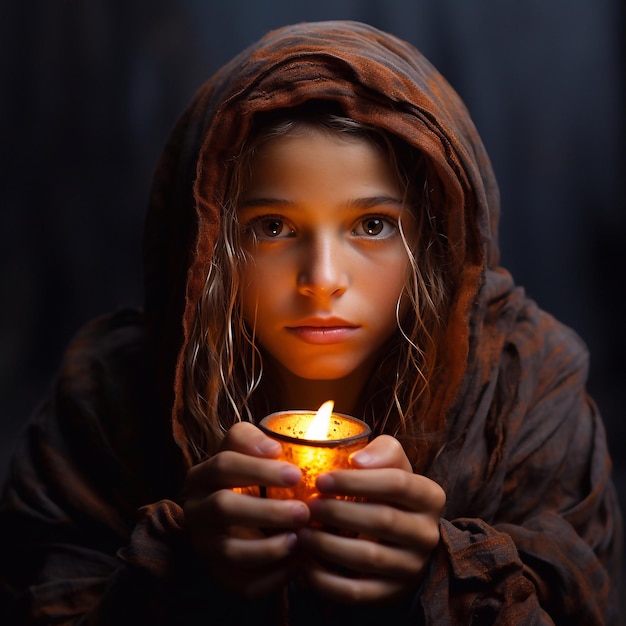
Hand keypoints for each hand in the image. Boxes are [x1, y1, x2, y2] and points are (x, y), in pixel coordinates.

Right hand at [183, 421, 309, 597]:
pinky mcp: (219, 574)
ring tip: (300, 540)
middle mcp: (197, 510)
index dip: (259, 469)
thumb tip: (272, 449)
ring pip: (230, 552)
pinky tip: (297, 563)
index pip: (223, 466)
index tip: (295, 474)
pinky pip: (243, 584)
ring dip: (270, 548)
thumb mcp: (245, 449)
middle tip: (303, 512)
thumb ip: (251, 439)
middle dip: (267, 511)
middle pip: (224, 508)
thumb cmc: (247, 475)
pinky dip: (273, 578)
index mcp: (202, 476)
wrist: (237, 513)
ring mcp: (205, 545)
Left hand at [297, 434, 444, 604]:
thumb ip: (382, 452)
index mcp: (430, 497)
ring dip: (328, 545)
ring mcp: (411, 567)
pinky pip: (357, 592)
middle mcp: (427, 533)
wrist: (401, 538)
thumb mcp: (393, 463)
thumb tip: (357, 461)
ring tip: (302, 532)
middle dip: (338, 511)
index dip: (356, 481)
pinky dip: (327, 580)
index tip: (321, 479)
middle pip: (382, 519)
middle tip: (307, 507)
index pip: (397, 483)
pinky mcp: (391, 594)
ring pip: (368, 557)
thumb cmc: (388, 491)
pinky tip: (306, 563)